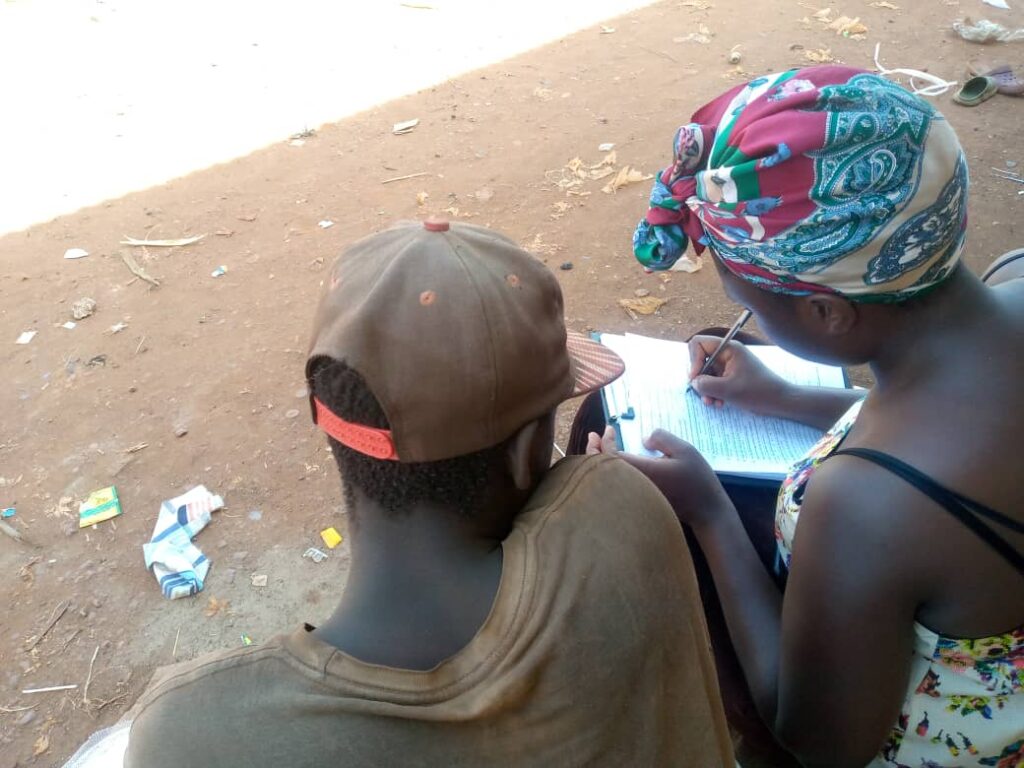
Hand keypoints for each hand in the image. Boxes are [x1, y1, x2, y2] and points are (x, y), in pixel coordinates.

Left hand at [587, 426, 732, 529]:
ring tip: (596, 446)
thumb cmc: (697, 480)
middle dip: (593, 452)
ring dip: (599, 463)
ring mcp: (635, 496)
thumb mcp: (684, 450)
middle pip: (602, 470)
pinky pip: (617, 487)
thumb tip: (643, 438)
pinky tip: (612, 463)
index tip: (609, 429)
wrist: (706, 512)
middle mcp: (633, 486)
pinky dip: (609, 474)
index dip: (606, 442)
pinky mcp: (639, 502)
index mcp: (642, 471)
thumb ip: (662, 438)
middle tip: (591, 435)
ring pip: (608, 480)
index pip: (612, 457)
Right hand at [688, 335, 789, 413]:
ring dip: (706, 389)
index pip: (698, 343)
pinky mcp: (730, 377)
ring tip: (712, 403)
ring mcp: (728, 365)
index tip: (695, 378)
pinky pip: (713, 382)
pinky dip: (713, 393)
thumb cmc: (758, 392)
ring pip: (705, 374)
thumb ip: (705, 384)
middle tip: (704, 394)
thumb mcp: (728, 389)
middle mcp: (727, 354)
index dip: (693, 360)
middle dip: (699, 379)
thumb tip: (693, 382)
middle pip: (700, 360)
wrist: (779, 402)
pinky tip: (719, 403)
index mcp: (728, 348)